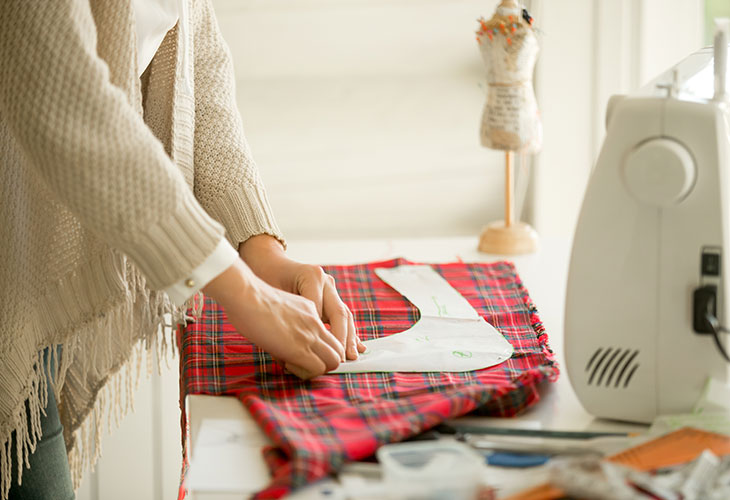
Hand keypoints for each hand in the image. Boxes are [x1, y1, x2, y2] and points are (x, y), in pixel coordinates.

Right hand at [202, 259, 344, 378]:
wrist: (246, 294)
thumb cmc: (251, 299)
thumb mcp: (279, 306)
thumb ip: (289, 320)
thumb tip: (286, 336)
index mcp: (310, 309)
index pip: (332, 332)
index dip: (326, 348)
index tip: (311, 355)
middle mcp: (315, 321)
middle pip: (339, 348)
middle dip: (328, 361)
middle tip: (307, 364)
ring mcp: (310, 334)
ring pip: (334, 360)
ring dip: (319, 368)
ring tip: (299, 367)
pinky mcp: (300, 348)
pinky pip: (318, 368)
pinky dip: (307, 373)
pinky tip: (290, 366)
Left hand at [239, 235, 365, 360]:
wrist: (269, 263)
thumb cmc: (265, 278)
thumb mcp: (271, 297)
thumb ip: (285, 319)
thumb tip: (291, 351)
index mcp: (312, 276)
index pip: (320, 311)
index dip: (321, 334)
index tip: (319, 356)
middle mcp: (326, 281)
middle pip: (339, 313)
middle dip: (342, 338)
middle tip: (343, 359)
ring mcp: (330, 287)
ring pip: (344, 315)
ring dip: (349, 337)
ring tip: (352, 356)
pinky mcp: (330, 295)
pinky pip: (341, 315)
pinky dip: (347, 331)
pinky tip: (355, 346)